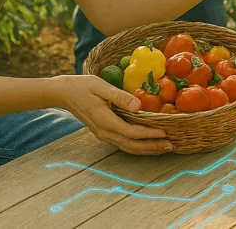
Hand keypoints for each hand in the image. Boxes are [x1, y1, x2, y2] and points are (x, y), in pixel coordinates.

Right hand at [53, 74, 172, 154]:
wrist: (64, 93)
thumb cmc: (83, 86)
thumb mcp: (101, 87)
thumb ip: (120, 96)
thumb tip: (138, 106)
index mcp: (105, 121)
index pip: (131, 132)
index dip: (149, 134)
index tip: (164, 133)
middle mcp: (105, 132)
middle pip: (131, 145)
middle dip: (152, 147)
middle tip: (171, 146)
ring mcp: (103, 135)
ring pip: (127, 147)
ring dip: (146, 149)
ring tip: (163, 148)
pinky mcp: (104, 133)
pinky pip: (123, 143)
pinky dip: (137, 146)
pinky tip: (148, 144)